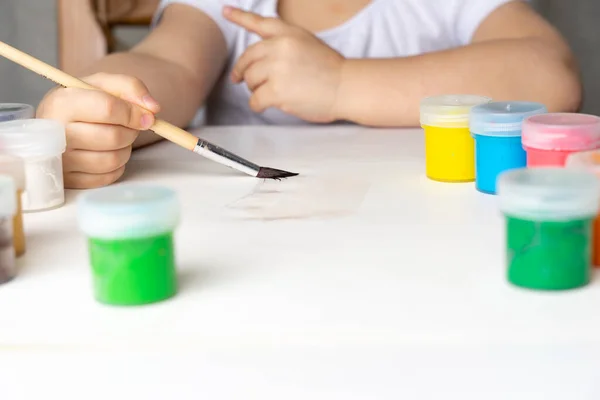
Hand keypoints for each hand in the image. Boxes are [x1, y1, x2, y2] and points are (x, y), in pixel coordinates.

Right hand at [36, 73, 159, 188]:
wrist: (51, 127)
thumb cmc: (81, 103)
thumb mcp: (101, 85)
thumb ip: (129, 87)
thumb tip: (153, 108)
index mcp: (62, 102)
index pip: (108, 108)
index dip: (134, 113)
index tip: (146, 117)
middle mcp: (56, 133)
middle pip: (113, 137)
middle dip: (131, 132)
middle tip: (129, 127)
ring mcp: (61, 160)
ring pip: (113, 159)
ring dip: (125, 149)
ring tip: (117, 138)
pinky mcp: (69, 180)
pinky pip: (108, 177)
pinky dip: (117, 166)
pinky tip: (108, 152)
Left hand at [223, 6, 344, 122]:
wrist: (346, 87)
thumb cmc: (330, 71)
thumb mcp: (308, 44)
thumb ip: (284, 44)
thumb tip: (260, 57)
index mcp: (288, 34)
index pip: (260, 23)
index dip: (239, 17)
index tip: (225, 11)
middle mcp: (280, 47)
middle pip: (247, 59)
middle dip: (244, 72)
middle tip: (243, 80)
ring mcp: (277, 68)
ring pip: (249, 80)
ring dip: (255, 89)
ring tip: (272, 92)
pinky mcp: (277, 90)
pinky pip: (254, 99)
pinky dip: (258, 105)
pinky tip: (268, 105)